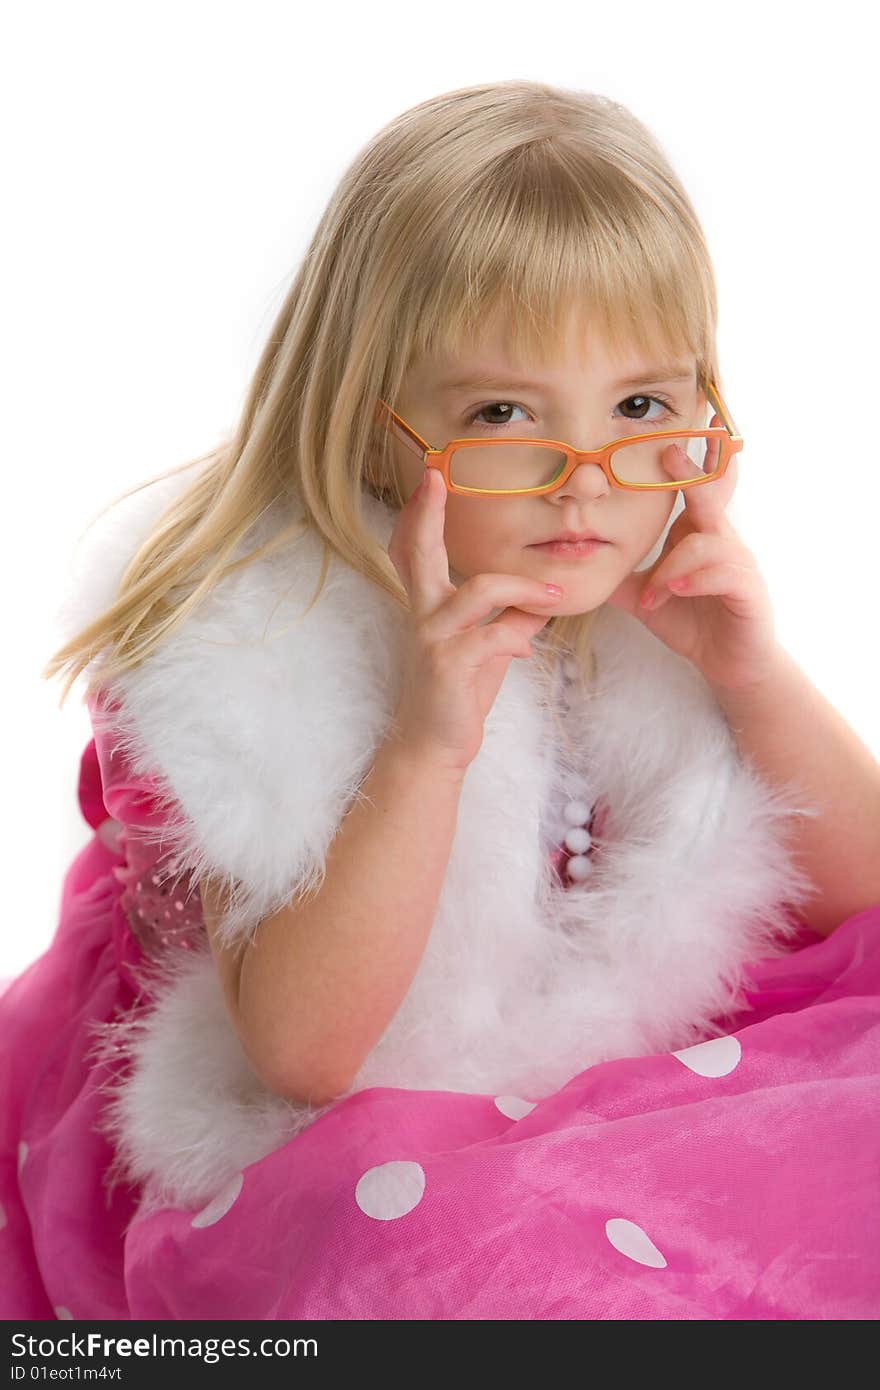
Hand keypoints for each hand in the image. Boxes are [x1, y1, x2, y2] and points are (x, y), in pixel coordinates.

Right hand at [387, 467, 564, 774]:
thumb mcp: (490, 645)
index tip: (430, 476)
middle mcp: (423, 613)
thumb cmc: (459, 691)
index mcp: (429, 603)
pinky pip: (492, 636)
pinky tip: (525, 648)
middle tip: (434, 477)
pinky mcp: (447, 665)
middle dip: (426, 512)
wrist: (434, 745)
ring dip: (524, 588)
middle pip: (417, 550)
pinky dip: (517, 637)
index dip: (421, 513)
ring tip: (552, 597)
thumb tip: (546, 592)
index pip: (416, 548)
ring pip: (480, 590)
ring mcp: (431, 638)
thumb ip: (513, 614)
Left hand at [604, 417, 781, 696]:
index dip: (687, 461)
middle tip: (671, 455)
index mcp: (697, 532)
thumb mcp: (647, 595)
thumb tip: (577, 564)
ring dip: (673, 567)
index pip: (694, 489)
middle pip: (711, 494)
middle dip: (694, 472)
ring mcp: (738, 563)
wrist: (730, 661)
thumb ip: (619, 576)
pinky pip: (724, 574)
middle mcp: (721, 539)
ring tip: (654, 594)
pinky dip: (695, 580)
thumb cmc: (691, 620)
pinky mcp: (749, 591)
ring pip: (708, 542)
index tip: (668, 436)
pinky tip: (676, 591)